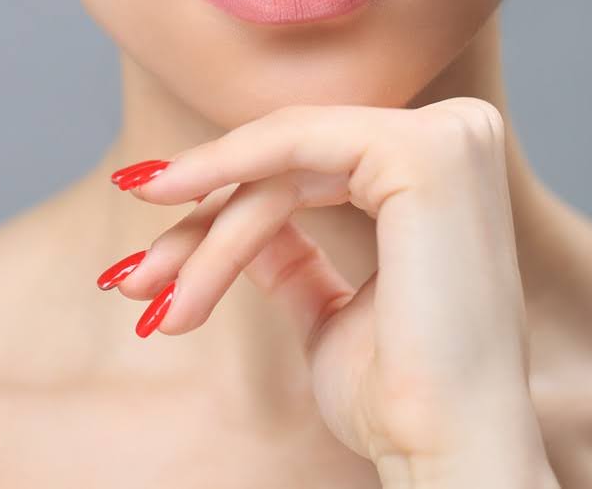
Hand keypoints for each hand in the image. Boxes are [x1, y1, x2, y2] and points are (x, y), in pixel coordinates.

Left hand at [102, 98, 557, 487]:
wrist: (443, 452)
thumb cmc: (396, 396)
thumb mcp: (326, 309)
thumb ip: (288, 253)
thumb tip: (229, 216)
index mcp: (441, 173)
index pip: (308, 169)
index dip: (222, 201)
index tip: (151, 250)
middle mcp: (459, 138)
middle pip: (288, 163)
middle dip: (199, 224)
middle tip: (132, 281)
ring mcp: (449, 139)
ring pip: (281, 163)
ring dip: (204, 232)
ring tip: (145, 288)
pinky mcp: (427, 153)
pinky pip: (294, 149)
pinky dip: (224, 174)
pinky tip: (170, 203)